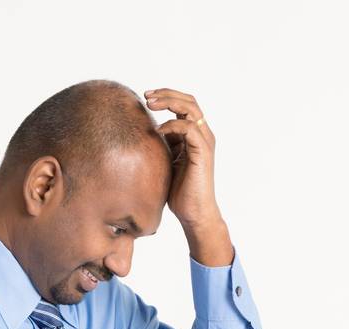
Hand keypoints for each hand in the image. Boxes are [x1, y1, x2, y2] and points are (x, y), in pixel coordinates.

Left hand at [143, 86, 226, 241]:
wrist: (194, 214)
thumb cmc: (179, 193)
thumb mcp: (166, 162)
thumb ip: (163, 145)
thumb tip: (144, 132)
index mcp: (195, 135)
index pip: (184, 105)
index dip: (166, 97)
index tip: (146, 98)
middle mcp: (203, 134)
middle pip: (188, 100)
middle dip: (166, 94)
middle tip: (146, 95)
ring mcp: (205, 142)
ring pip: (190, 108)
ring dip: (169, 102)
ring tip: (150, 104)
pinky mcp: (203, 152)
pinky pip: (188, 128)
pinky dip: (172, 125)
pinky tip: (157, 132)